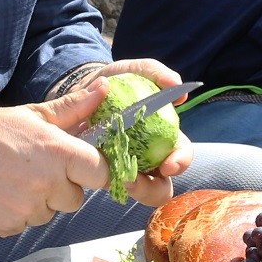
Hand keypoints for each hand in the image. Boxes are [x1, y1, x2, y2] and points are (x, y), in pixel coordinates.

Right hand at [0, 83, 112, 235]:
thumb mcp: (29, 114)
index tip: (83, 165)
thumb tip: (103, 90)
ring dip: (38, 200)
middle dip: (62, 186)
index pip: (101, 173)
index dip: (94, 169)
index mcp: (56, 153)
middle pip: (75, 198)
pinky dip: (16, 213)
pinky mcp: (7, 228)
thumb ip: (71, 109)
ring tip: (11, 178)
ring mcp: (25, 210)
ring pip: (49, 213)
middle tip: (35, 168)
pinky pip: (25, 224)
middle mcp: (45, 185)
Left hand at [48, 61, 196, 208]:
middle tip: (135, 181)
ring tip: (119, 181)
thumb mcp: (133, 70)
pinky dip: (109, 184)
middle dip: (154, 188)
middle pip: (163, 184)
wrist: (81, 89)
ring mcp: (126, 167)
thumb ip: (154, 71)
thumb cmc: (116, 81)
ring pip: (140, 191)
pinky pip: (112, 186)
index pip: (181, 153)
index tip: (169, 165)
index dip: (180, 161)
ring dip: (133, 191)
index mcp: (163, 135)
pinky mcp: (103, 172)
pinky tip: (96, 176)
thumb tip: (176, 85)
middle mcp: (149, 156)